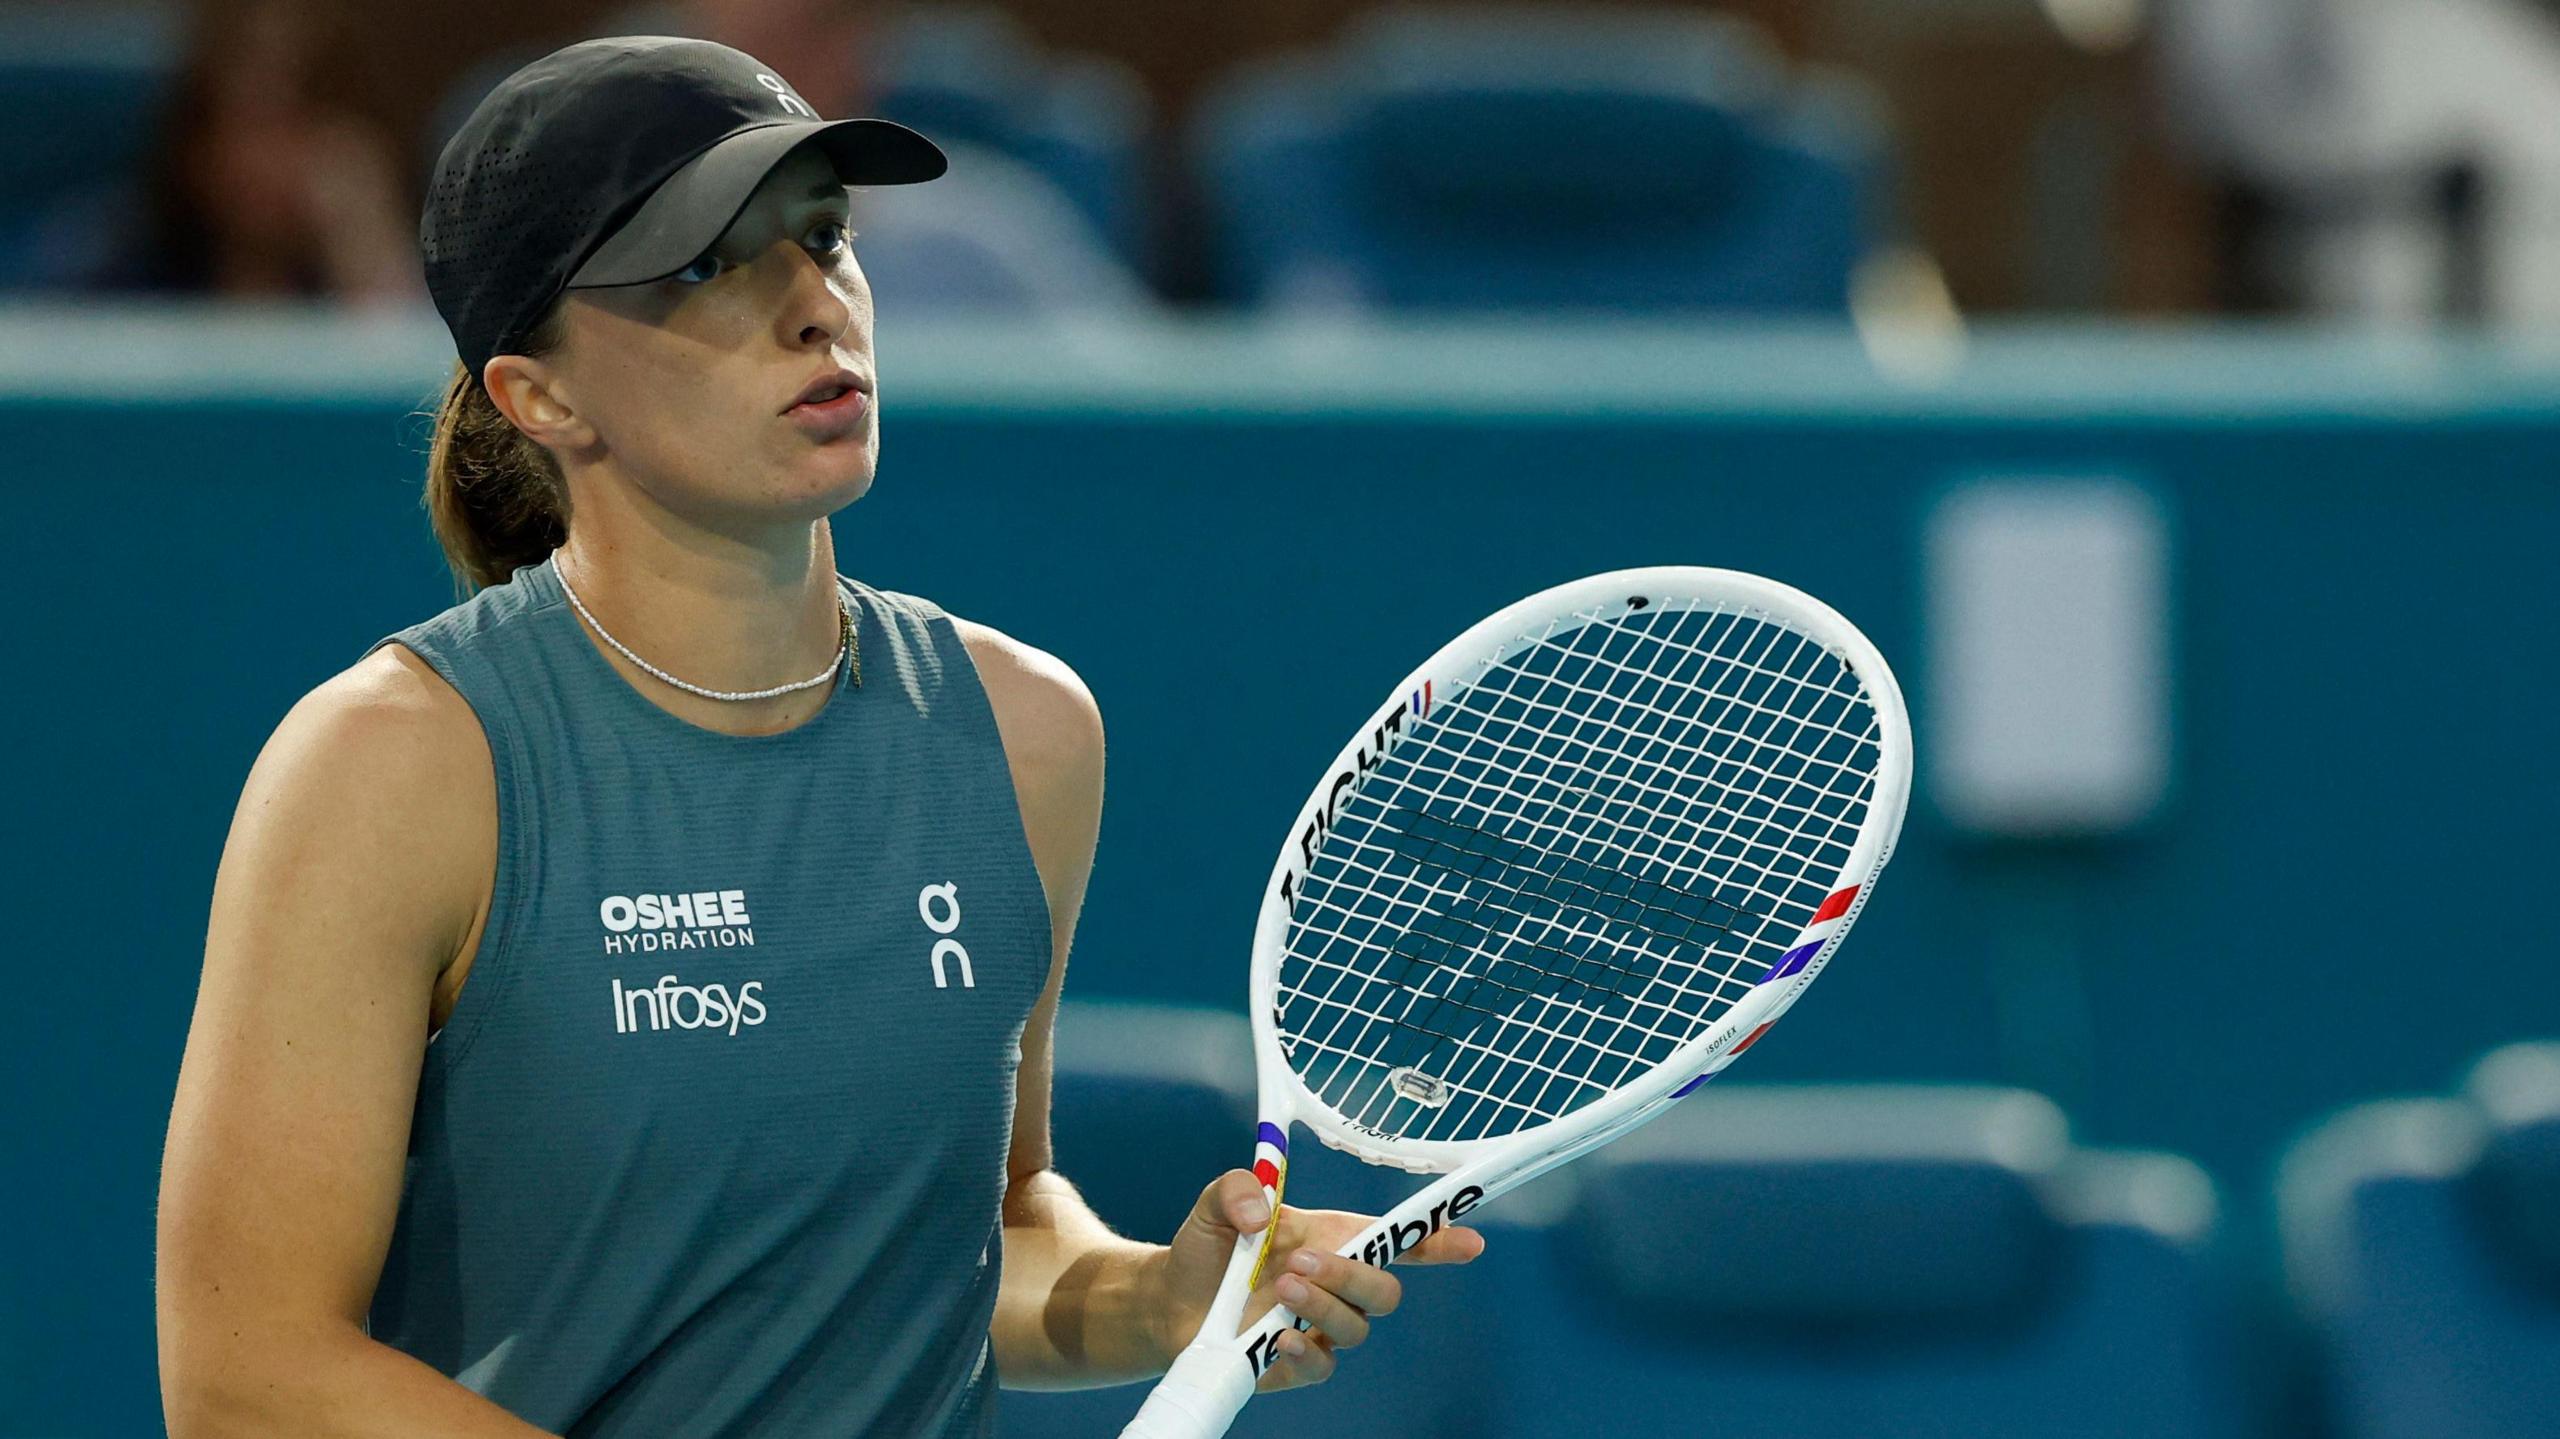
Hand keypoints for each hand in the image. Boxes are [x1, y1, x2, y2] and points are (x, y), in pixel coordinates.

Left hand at [1148, 1170, 1484, 1391]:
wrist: (1168, 1300)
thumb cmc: (1207, 1247)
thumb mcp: (1218, 1203)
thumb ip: (1239, 1188)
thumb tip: (1260, 1212)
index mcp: (1333, 1240)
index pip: (1398, 1242)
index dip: (1438, 1241)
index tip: (1470, 1242)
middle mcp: (1336, 1286)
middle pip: (1385, 1291)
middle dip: (1353, 1276)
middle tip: (1301, 1263)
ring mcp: (1319, 1328)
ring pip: (1356, 1328)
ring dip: (1323, 1306)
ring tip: (1280, 1290)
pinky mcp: (1295, 1364)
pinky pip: (1322, 1365)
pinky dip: (1305, 1350)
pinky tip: (1277, 1337)